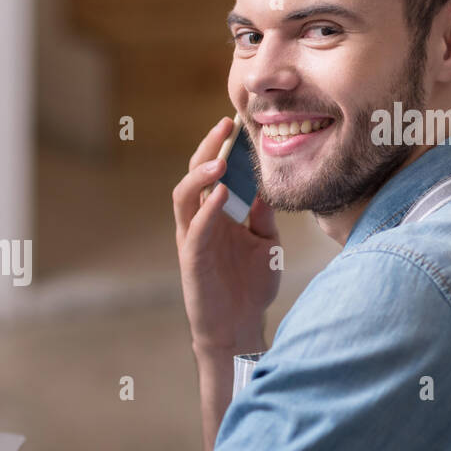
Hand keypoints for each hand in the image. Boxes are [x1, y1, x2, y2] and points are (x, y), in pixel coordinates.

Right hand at [172, 116, 280, 355]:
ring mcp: (193, 238)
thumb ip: (263, 215)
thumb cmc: (251, 287)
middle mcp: (200, 221)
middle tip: (225, 126)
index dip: (222, 147)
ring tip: (218, 159)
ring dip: (199, 175)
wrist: (240, 328)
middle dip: (207, 148)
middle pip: (194, 175)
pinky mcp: (191, 258)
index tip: (238, 122)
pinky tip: (221, 193)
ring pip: (184, 196)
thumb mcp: (266, 244)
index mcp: (217, 214)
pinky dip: (206, 208)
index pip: (215, 172)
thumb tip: (265, 186)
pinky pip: (195, 228)